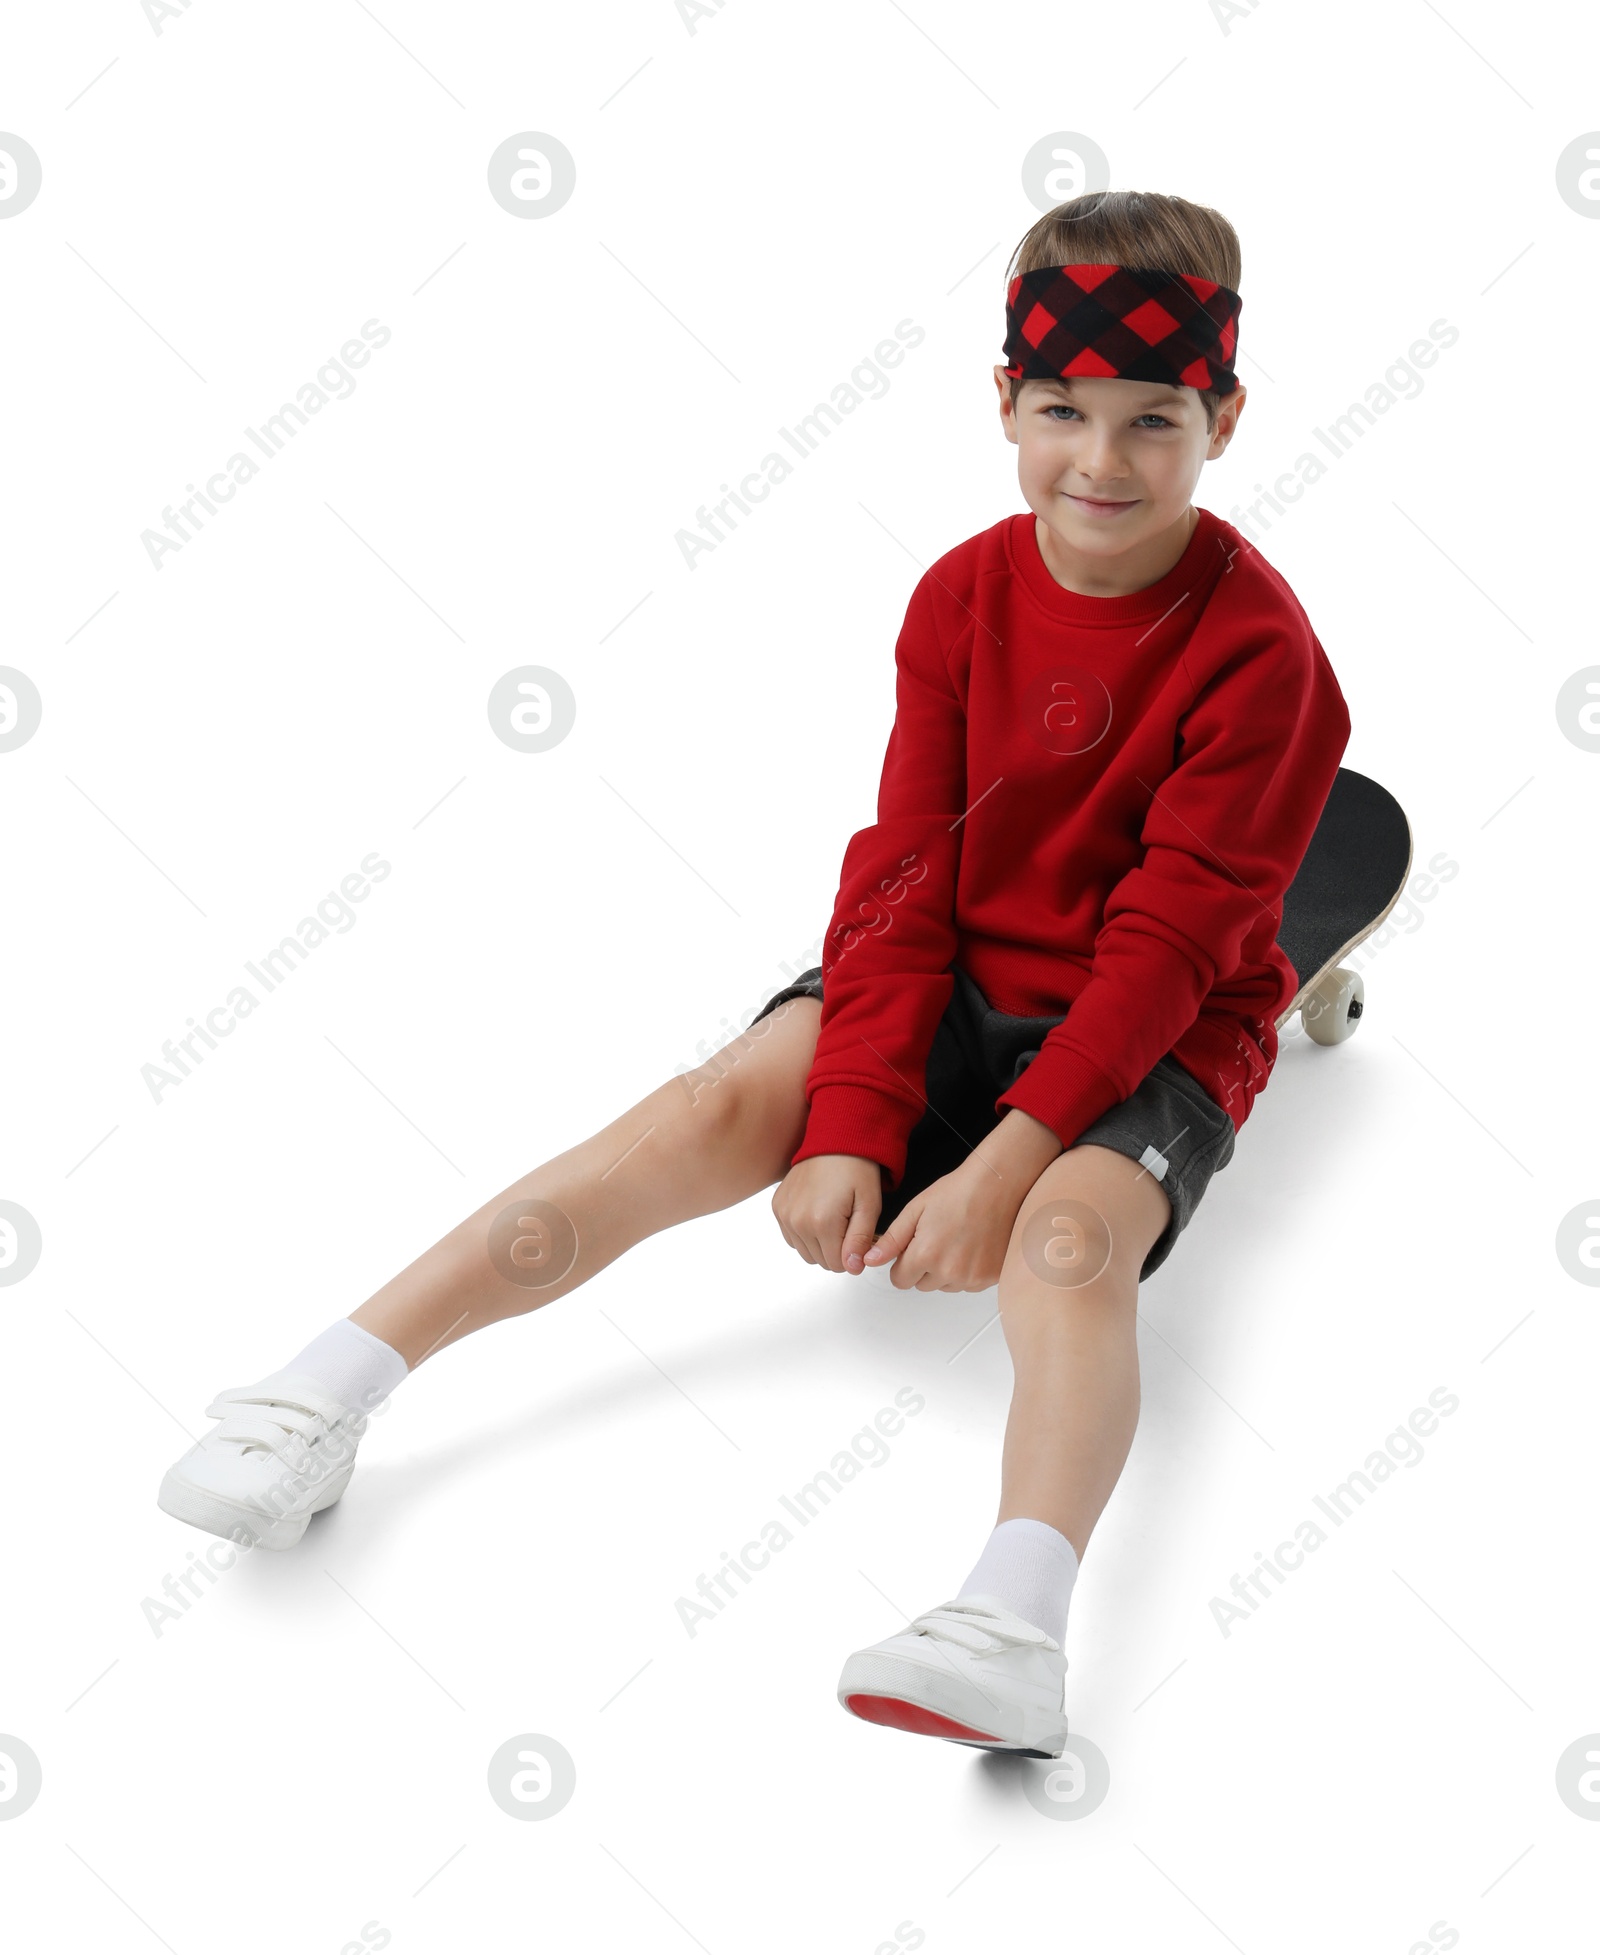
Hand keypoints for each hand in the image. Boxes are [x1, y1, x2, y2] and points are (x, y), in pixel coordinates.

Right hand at [772, 1154, 883, 1273]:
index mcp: (822, 1222)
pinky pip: (792, 1238)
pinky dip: (805, 1234)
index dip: (853, 1254)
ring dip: (821, 1244)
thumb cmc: (856, 1169)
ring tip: (833, 1218)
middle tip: (848, 1223)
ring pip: (806, 1253)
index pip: (838, 1265)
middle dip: (838, 1249)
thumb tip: (852, 1268)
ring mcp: (784, 1214)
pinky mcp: (777, 1207)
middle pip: (821, 1261)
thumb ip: (860, 1240)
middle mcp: (798, 1221)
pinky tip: (818, 1214)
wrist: (834, 1140)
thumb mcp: (869, 1205)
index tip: (859, 1234)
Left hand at [864, 1109, 1063, 1291]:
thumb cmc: (959, 1192)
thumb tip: (871, 1260)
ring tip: (957, 1239)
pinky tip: (972, 1246)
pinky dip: (967, 1271)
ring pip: (946, 1286)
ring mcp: (972, 1277)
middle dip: (924, 1266)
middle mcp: (949, 1272)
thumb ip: (892, 1240)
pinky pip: (968, 1284)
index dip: (903, 1263)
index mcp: (926, 1255)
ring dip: (946, 1271)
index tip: (912, 1248)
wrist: (998, 1186)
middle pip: (922, 1284)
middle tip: (938, 1237)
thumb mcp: (915, 1210)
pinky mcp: (991, 1278)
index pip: (900, 1280)